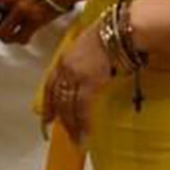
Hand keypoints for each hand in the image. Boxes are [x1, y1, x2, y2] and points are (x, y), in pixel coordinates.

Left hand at [39, 23, 113, 146]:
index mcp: (65, 58)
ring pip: (68, 106)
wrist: (122, 29)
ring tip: (77, 140)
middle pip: (58, 98)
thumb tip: (92, 75)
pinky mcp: (89, 82)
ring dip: (72, 126)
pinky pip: (81, 108)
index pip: (50, 86)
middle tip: (65, 135)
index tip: (47, 118)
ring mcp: (76, 75)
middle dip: (60, 119)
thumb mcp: (91, 46)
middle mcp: (66, 67)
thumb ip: (86, 62)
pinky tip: (85, 134)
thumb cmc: (113, 33)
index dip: (48, 104)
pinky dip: (83, 123)